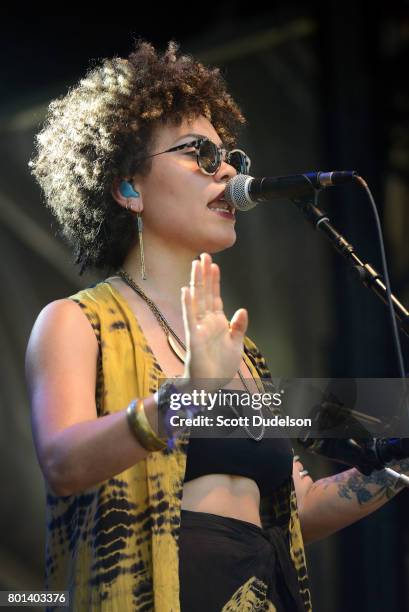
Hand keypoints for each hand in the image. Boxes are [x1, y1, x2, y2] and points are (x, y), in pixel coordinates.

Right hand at [181, 253, 247, 391]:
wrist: (210, 385)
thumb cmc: (220, 366)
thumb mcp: (236, 344)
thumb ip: (238, 327)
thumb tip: (242, 310)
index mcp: (217, 322)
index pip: (215, 296)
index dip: (214, 280)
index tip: (213, 264)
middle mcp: (206, 321)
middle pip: (205, 293)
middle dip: (204, 275)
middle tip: (202, 255)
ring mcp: (198, 328)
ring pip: (197, 301)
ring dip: (196, 283)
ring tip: (195, 265)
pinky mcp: (193, 338)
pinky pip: (189, 319)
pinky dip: (188, 304)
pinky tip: (186, 290)